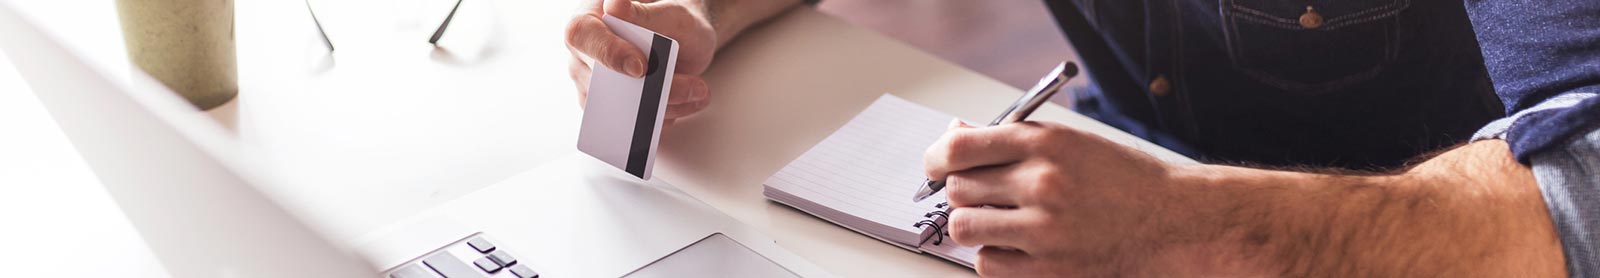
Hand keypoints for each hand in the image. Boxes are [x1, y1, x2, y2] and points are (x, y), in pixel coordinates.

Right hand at [566, 0, 716, 125]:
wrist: (684, 40)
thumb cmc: (672, 22)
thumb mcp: (669, 13)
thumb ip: (644, 14)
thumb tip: (614, 7)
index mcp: (589, 19)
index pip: (582, 35)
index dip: (608, 53)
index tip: (640, 68)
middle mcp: (585, 54)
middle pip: (604, 81)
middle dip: (653, 89)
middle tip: (692, 86)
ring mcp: (596, 85)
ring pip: (621, 108)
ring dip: (665, 105)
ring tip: (698, 90)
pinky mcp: (614, 109)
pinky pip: (633, 123)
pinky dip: (666, 116)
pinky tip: (688, 101)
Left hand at [923, 120, 1269, 275]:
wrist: (1172, 222)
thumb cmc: (1123, 181)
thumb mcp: (1070, 143)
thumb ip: (1013, 141)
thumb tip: (954, 140)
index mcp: (1045, 145)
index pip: (959, 148)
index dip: (936, 158)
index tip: (935, 165)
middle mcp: (1042, 184)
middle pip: (958, 189)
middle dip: (963, 192)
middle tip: (983, 195)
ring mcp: (1043, 230)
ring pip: (965, 226)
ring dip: (974, 224)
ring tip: (999, 221)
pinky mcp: (1047, 270)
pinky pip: (986, 264)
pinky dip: (993, 256)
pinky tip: (1016, 246)